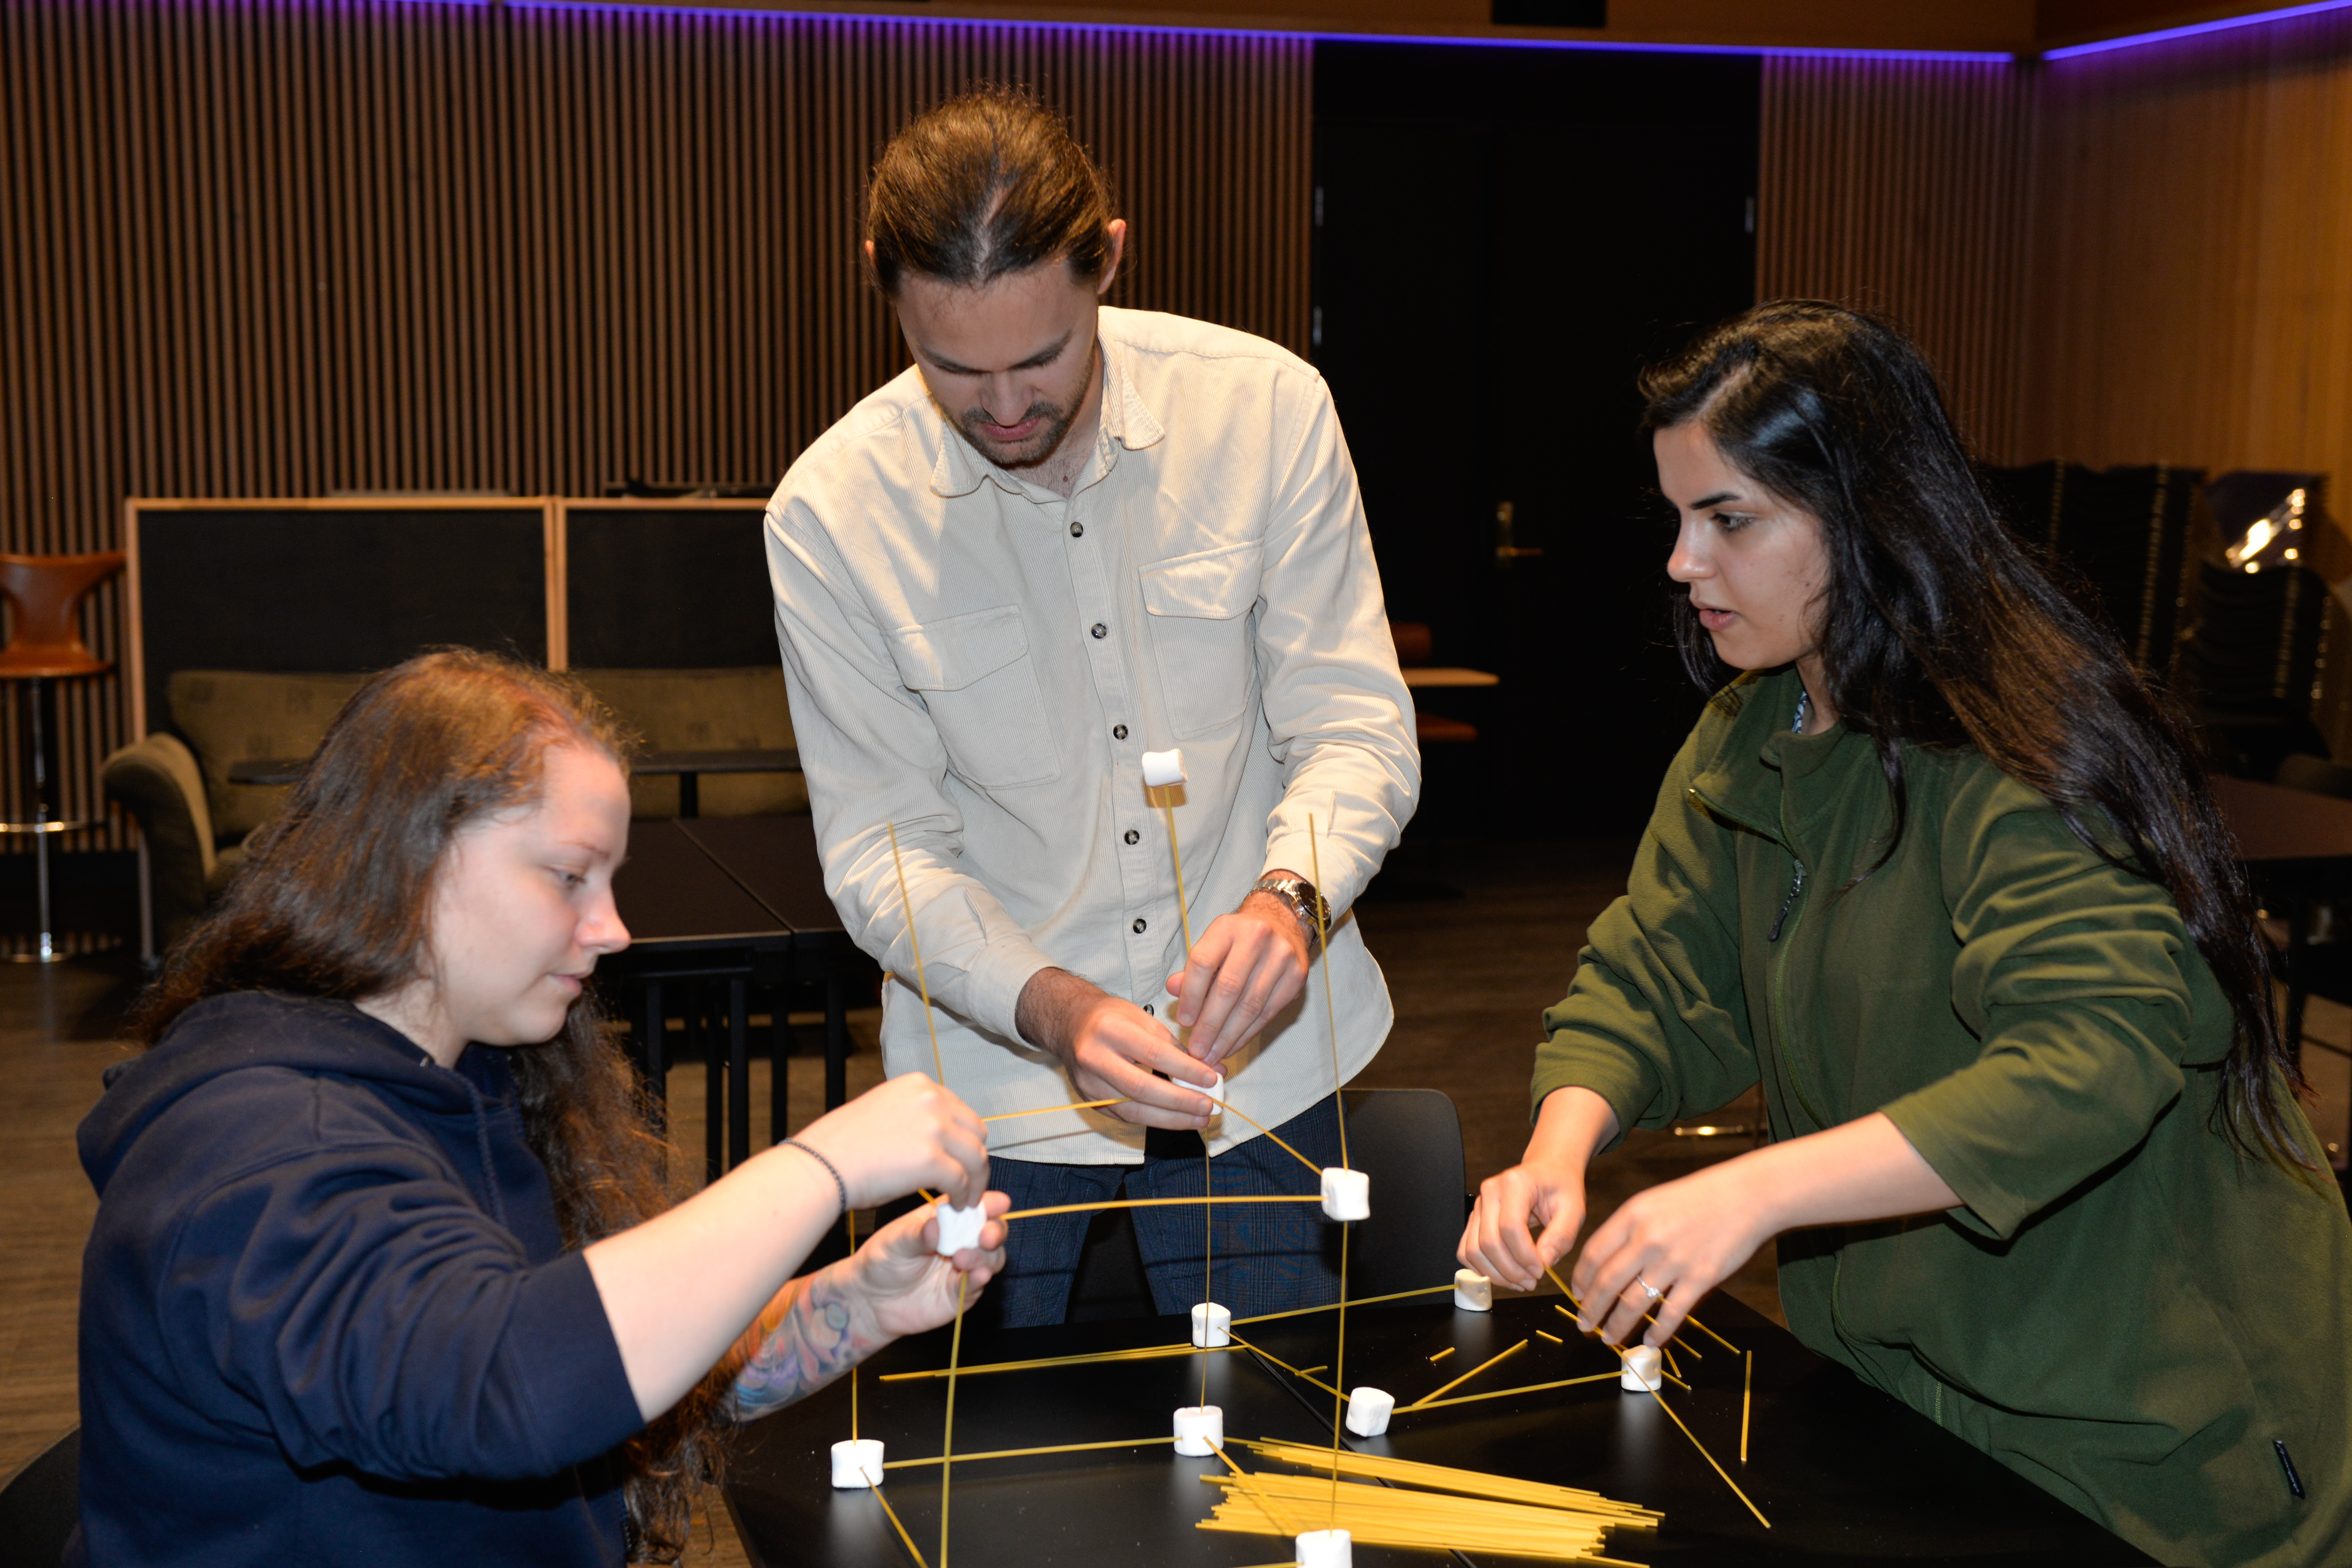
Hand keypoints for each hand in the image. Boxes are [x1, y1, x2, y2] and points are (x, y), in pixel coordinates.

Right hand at [792, 1072, 990, 1208]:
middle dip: (973, 1158)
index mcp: (919, 1084)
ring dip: (975, 1181)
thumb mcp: (882, 1110)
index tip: (960, 1158)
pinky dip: (963, 1196)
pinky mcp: (932, 1159)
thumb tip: (936, 1136)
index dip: (963, 1139)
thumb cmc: (842, 1145)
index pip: (959, 1111)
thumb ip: (913, 1115)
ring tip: (966, 1198)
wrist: (821, 1165)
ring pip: (975, 1157)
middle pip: (975, 1131)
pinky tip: (955, 1205)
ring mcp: (934, 1128)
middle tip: (968, 1181)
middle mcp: (931, 1099)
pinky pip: (961, 1181)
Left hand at [843, 1191, 1012, 1338]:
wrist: (870, 1301)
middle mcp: (960, 1240)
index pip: (974, 1205)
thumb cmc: (881, 1261)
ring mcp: (963, 1267)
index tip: (998, 1204)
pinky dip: (981, 1278)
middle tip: (985, 1236)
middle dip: (995, 1231)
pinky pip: (978, 1284)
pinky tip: (977, 1275)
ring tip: (962, 1259)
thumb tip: (936, 1226)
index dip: (989, 1203)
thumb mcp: (894, 1242)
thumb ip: (917, 1235)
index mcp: (945, 1218)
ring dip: (984, 1257)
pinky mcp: (961, 1293)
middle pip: (993, 1230)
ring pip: (992, 1257)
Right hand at [1017, 967, 1218, 1129]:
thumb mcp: (1142, 1018)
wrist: (1069, 1025)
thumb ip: (1176, 1045)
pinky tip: (1178, 1119)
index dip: (1185, 1069)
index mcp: (1109, 1029)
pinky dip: (1156, 1120)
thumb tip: (1213, 1070)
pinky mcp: (1090, 1101)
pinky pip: (1127, 1116)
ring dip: (1172, 1119)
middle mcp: (1094, 1058)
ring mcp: (1088, 1084)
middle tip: (1209, 1106)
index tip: (1211, 1078)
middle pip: (1141, 1088)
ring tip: (1200, 1119)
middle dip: (1180, 1101)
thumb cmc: (1111, 1018)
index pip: (1153, 1054)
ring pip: (1133, 1111)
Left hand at [1164, 885, 1310, 1065]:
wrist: (1282, 925)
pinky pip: (1267, 1013)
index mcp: (1227, 927)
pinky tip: (1232, 1046)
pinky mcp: (1296, 977)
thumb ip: (1192, 970)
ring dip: (1228, 1036)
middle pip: (1228, 988)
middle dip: (1210, 1025)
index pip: (1203, 963)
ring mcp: (1281, 957)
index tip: (1183, 1022)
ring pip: (1250, 1005)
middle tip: (1197, 1050)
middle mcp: (1257, 938)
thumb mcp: (1212, 945)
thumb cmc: (1239, 941)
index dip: (1191, 996)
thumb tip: (1172, 989)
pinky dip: (1247, 1034)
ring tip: (1212, 1055)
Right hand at [1459, 1086, 1617, 1292]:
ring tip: (1520, 1282)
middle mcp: (1490, 1192)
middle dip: (1511, 1270)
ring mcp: (1478, 1205)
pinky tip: (1505, 1275)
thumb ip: (1561, 1237)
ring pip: (1473, 1250)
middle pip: (1489, 1241)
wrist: (1547, 1171)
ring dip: (1496, 1274)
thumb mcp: (1573, 1210)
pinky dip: (1482, 1269)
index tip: (1541, 1271)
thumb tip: (1544, 1263)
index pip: (1510, 1227)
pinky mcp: (1474, 1219)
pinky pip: (1466, 1250)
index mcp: (1515, 1183)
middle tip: (1532, 1282)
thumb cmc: (1560, 1189)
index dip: (1524, 1256)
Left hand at [1570, 1160, 1774, 1347]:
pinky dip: (1658, 1332)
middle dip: (1591, 1309)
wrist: (1745, 1195)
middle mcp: (1647, 1239)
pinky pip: (1672, 1313)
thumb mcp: (1653, 1201)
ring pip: (1634, 1303)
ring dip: (1617, 1325)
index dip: (1581, 1279)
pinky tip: (1649, 1342)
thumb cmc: (1699, 1196)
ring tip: (1609, 1339)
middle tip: (1584, 1325)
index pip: (1593, 1254)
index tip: (1577, 1295)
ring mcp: (1674, 1260)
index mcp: (1632, 1216)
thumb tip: (1607, 1260)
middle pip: (1607, 1283)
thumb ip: (1628, 1228)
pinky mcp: (1700, 1278)